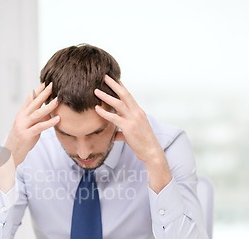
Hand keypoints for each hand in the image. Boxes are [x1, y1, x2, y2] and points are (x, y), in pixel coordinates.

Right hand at [5, 82, 58, 166]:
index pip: (29, 99)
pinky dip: (49, 122)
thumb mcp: (29, 127)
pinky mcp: (26, 135)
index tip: (45, 82)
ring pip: (37, 113)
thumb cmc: (21, 140)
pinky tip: (57, 119)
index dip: (37, 90)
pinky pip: (39, 127)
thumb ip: (37, 119)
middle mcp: (21, 118)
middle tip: (52, 85)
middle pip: (33, 103)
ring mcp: (22, 126)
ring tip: (58, 100)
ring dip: (48, 106)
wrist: (9, 154)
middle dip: (43, 93)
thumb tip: (49, 112)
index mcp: (21, 114)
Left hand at [94, 75, 170, 192]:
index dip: (121, 86)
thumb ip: (122, 132)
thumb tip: (114, 134)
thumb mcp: (132, 134)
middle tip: (104, 76)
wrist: (151, 152)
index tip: (113, 78)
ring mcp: (133, 119)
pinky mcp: (129, 127)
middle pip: (124, 94)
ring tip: (96, 91)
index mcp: (139, 112)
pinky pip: (114, 118)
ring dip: (106, 96)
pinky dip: (104, 112)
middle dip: (114, 84)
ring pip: (118, 103)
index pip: (129, 95)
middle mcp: (137, 112)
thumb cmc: (143, 144)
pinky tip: (96, 109)